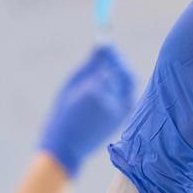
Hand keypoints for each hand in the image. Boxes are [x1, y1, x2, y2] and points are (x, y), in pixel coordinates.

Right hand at [40, 45, 134, 177]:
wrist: (66, 148)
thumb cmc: (64, 113)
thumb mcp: (72, 85)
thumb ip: (89, 65)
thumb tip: (101, 45)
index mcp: (97, 90)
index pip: (113, 63)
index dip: (111, 52)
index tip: (106, 43)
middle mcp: (112, 102)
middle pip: (127, 74)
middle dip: (120, 62)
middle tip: (110, 54)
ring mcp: (120, 113)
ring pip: (128, 86)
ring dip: (120, 75)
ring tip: (102, 72)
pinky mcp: (122, 120)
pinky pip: (125, 97)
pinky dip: (119, 88)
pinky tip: (104, 89)